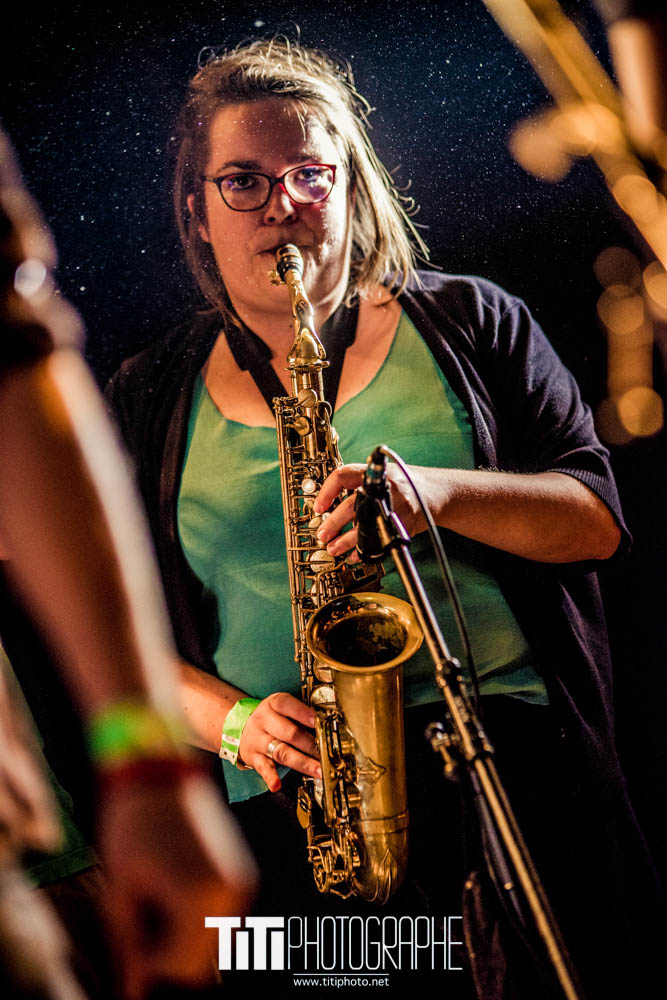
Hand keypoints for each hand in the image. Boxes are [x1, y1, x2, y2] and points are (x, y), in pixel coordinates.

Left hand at [97, 774, 256, 999]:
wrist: (159, 774)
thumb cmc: (131, 829)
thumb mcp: (122, 895)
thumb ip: (132, 950)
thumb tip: (137, 990)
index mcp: (199, 900)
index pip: (174, 970)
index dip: (146, 975)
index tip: (127, 965)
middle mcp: (229, 895)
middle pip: (195, 964)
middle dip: (164, 963)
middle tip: (135, 940)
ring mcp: (239, 885)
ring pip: (208, 946)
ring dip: (179, 945)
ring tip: (149, 909)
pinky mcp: (240, 876)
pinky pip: (216, 922)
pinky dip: (192, 926)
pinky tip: (167, 900)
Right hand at [238, 692, 320, 790]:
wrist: (240, 727)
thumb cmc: (270, 718)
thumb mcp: (282, 708)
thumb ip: (301, 714)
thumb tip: (327, 723)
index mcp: (273, 704)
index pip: (287, 705)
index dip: (303, 713)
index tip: (318, 722)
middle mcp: (264, 721)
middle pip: (289, 733)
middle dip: (311, 744)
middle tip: (328, 754)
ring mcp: (258, 740)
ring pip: (281, 752)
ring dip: (303, 763)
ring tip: (318, 770)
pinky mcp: (254, 758)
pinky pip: (263, 768)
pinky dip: (270, 778)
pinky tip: (276, 785)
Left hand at [313, 462, 432, 559]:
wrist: (436, 492)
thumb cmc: (406, 484)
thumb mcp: (382, 475)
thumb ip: (358, 484)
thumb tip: (328, 503)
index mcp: (375, 472)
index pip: (343, 475)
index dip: (326, 492)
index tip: (318, 507)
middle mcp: (385, 487)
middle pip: (351, 506)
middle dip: (333, 523)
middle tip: (323, 534)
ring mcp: (396, 507)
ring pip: (364, 527)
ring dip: (345, 541)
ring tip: (334, 548)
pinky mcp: (405, 524)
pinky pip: (381, 541)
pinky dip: (366, 551)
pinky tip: (356, 554)